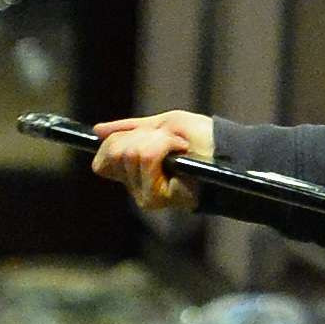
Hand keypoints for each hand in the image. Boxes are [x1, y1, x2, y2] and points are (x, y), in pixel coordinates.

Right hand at [88, 110, 213, 208]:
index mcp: (133, 172)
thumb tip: (96, 131)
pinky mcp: (157, 197)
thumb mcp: (163, 126)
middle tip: (170, 140)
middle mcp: (136, 187)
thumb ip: (130, 129)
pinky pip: (147, 157)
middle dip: (142, 136)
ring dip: (157, 139)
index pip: (102, 161)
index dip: (116, 142)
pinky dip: (164, 145)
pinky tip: (183, 152)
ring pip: (130, 152)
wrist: (228, 149)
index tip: (144, 136)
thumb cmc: (201, 138)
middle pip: (114, 151)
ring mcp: (145, 195)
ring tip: (179, 146)